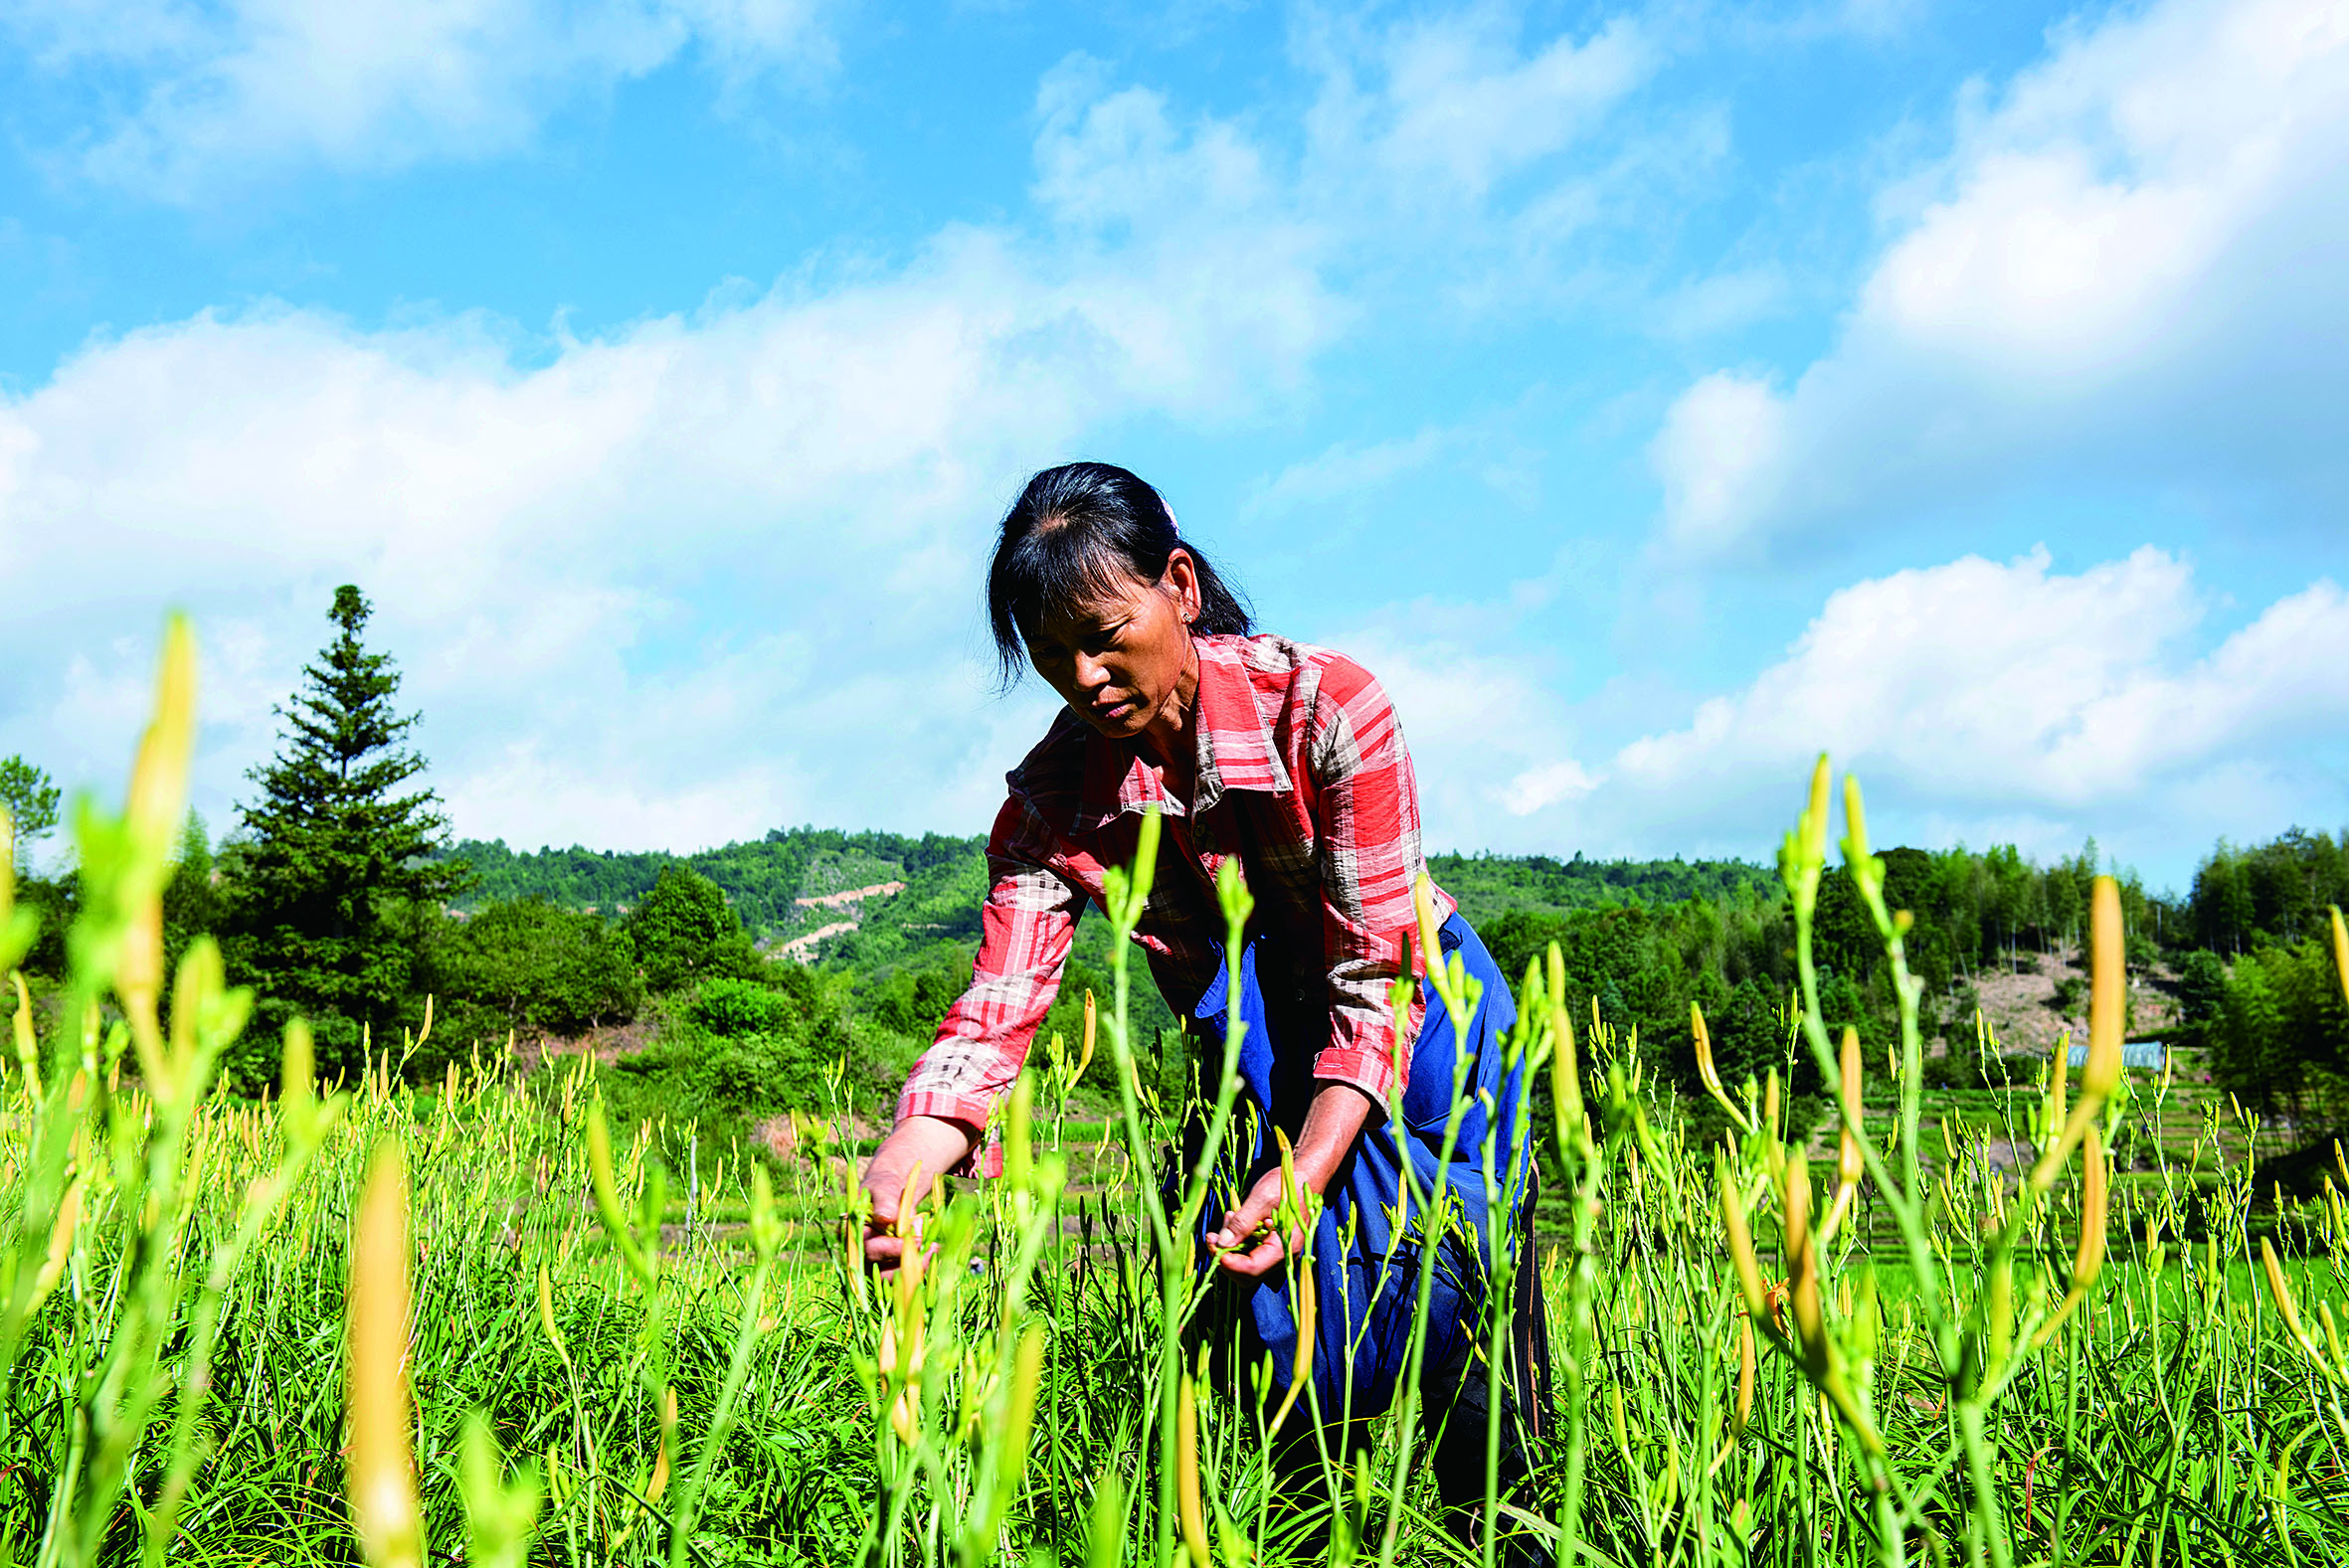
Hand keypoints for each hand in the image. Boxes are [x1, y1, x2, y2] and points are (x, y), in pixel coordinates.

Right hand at [858, 1115, 975, 1273]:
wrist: (893, 1193)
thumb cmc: (884, 1188)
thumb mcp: (883, 1188)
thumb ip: (884, 1201)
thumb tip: (885, 1218)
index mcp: (853, 1234)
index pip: (868, 1250)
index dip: (890, 1248)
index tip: (912, 1240)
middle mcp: (861, 1254)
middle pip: (880, 1272)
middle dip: (907, 1261)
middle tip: (928, 1246)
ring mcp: (877, 1263)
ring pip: (895, 1277)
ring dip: (917, 1265)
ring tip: (932, 1246)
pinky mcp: (893, 1265)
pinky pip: (907, 1274)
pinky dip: (922, 1263)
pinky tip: (933, 1248)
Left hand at [1205, 1081, 1374, 1277]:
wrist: (1304, 1176)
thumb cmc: (1287, 1184)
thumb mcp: (1261, 1198)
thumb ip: (1242, 1223)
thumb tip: (1222, 1244)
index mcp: (1285, 1247)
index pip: (1252, 1269)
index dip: (1228, 1262)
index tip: (1213, 1244)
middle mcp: (1283, 1256)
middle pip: (1247, 1274)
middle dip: (1226, 1257)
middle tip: (1213, 1235)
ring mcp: (1276, 1253)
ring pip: (1245, 1266)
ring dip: (1230, 1248)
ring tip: (1228, 1218)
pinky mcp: (1270, 1246)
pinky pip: (1249, 1254)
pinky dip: (1237, 1241)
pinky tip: (1234, 1219)